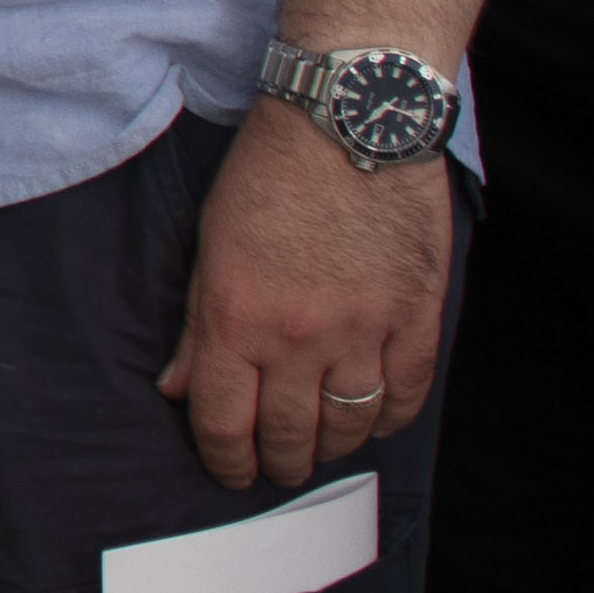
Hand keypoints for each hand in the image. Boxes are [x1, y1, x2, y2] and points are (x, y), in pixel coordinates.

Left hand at [158, 97, 452, 486]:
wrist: (348, 121)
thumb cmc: (270, 174)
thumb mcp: (209, 246)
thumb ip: (198, 327)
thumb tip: (177, 389)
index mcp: (236, 320)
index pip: (224, 424)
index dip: (225, 461)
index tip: (230, 471)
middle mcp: (298, 338)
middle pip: (288, 436)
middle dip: (278, 462)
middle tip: (277, 466)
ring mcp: (363, 332)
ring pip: (349, 427)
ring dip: (333, 449)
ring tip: (323, 448)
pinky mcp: (416, 318)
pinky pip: (405, 396)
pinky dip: (389, 419)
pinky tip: (374, 420)